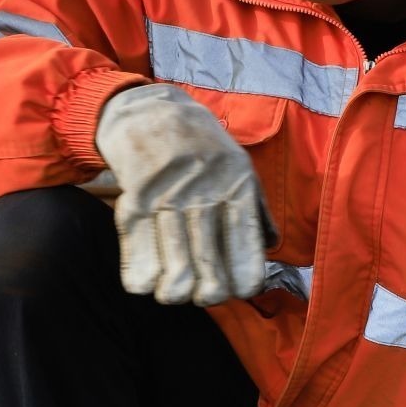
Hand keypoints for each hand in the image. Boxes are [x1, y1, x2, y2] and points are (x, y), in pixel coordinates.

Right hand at [95, 84, 267, 306]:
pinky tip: (148, 281)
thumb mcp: (240, 167)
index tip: (237, 288)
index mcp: (239, 189)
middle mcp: (206, 196)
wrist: (150, 110)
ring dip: (174, 293)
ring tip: (175, 290)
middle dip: (208, 295)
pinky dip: (143, 281)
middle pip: (211, 276)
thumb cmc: (201, 147)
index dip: (244, 286)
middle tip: (203, 291)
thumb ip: (256, 210)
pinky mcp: (135, 201)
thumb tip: (270, 249)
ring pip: (175, 275)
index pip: (248, 257)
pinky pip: (139, 260)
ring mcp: (168, 200)